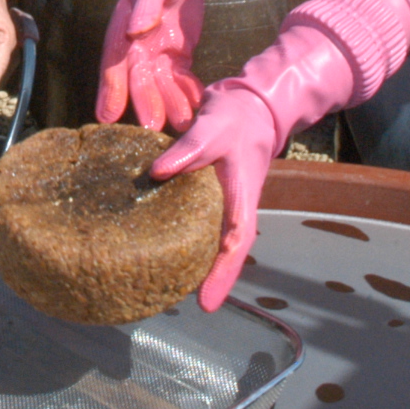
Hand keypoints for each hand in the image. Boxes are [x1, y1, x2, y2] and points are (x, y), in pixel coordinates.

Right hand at [97, 0, 205, 130]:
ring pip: (161, 84)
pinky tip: (196, 105)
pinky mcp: (176, 56)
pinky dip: (188, 92)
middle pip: (138, 80)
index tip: (107, 117)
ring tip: (182, 123)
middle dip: (145, 104)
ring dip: (170, 103)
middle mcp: (136, 49)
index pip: (114, 64)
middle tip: (152, 128)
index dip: (110, 90)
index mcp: (123, 31)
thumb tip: (135, 30)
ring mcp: (156, 55)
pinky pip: (181, 78)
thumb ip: (145, 6)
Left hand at [152, 0, 409, 308]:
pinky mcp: (213, 195)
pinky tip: (163, 248)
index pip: (235, 242)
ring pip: (215, 241)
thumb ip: (189, 147)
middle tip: (181, 304)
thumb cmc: (236, 115)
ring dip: (200, 264)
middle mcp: (235, 206)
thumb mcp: (214, 125)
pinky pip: (203, 224)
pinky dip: (188, 240)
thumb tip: (156, 171)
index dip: (222, 274)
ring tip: (168, 287)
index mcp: (240, 194)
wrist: (253, 104)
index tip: (206, 304)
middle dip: (210, 280)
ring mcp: (226, 203)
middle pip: (226, 252)